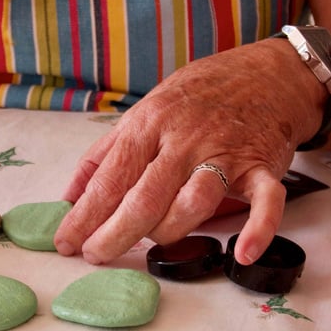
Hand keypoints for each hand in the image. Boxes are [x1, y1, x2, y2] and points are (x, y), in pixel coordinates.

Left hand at [53, 39, 326, 265]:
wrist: (265, 74)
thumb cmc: (196, 97)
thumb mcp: (144, 111)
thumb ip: (105, 154)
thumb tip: (69, 197)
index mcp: (149, 124)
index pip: (111, 177)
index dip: (84, 215)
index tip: (65, 242)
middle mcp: (185, 140)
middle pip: (146, 197)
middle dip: (115, 233)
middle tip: (95, 256)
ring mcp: (226, 154)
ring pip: (195, 201)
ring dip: (170, 231)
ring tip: (152, 245)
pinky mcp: (263, 167)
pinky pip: (265, 202)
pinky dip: (258, 229)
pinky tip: (242, 254)